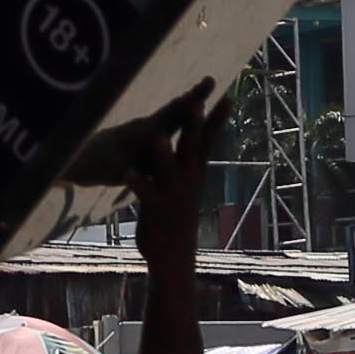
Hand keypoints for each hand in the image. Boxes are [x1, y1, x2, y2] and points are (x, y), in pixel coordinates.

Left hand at [128, 96, 220, 278]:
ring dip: (162, 151)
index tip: (228, 96)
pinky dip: (135, 180)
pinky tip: (126, 171)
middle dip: (193, 125)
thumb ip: (187, 163)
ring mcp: (172, 193)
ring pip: (167, 167)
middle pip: (191, 147)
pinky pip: (144, 190)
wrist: (175, 257)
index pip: (209, 140)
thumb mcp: (187, 186)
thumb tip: (193, 144)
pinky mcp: (155, 207)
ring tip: (156, 134)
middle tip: (196, 102)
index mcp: (196, 172)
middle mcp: (188, 180)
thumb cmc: (178, 217)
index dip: (217, 119)